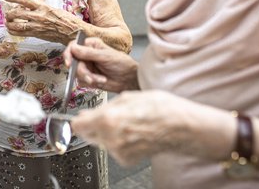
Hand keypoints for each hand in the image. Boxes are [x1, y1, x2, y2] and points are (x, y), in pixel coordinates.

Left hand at [4, 0, 78, 43]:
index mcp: (42, 6)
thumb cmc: (64, 18)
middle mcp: (38, 15)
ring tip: (7, 22)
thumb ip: (39, 6)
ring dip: (9, 23)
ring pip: (17, 25)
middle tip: (7, 13)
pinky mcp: (37, 34)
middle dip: (9, 13)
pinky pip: (21, 33)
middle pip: (17, 13)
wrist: (71, 31)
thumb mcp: (51, 8)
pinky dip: (14, 31)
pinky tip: (11, 30)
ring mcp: (37, 26)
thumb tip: (27, 4)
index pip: (25, 0)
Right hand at [63, 36, 138, 91]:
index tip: (69, 64)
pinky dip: (90, 82)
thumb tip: (73, 48)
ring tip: (100, 79)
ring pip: (77, 73)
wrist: (129, 79)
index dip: (68, 54)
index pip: (73, 47)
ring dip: (89, 78)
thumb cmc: (122, 64)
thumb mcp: (106, 56)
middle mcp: (87, 55)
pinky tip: (101, 81)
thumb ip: (88, 53)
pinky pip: (81, 81)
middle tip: (90, 77)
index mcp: (90, 45)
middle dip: (82, 71)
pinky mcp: (88, 76)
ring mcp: (87, 66)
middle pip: (73, 62)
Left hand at [70, 90, 206, 165]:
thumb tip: (87, 115)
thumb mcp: (127, 98)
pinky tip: (132, 132)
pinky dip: (118, 141)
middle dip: (93, 126)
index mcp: (108, 120)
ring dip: (107, 133)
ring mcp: (119, 151)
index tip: (82, 117)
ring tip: (126, 122)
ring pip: (101, 141)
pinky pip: (114, 149)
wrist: (181, 127)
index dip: (80, 120)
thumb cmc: (160, 108)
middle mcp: (111, 138)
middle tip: (107, 116)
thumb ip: (102, 108)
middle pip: (88, 134)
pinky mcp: (126, 160)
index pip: (78, 125)